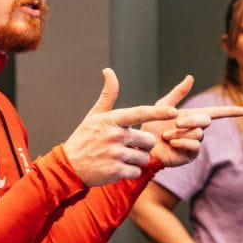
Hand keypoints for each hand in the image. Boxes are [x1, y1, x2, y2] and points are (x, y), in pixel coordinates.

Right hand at [63, 68, 176, 186]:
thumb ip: (108, 95)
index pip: (139, 113)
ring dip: (137, 159)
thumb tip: (109, 70)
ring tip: (121, 158)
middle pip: (148, 140)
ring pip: (144, 157)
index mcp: (112, 120)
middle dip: (143, 144)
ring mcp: (115, 154)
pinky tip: (118, 168)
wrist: (69, 166)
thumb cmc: (84, 138)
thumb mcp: (94, 115)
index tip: (173, 111)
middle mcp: (114, 135)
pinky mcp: (115, 171)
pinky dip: (131, 172)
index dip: (158, 112)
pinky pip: (137, 171)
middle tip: (129, 146)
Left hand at [142, 75, 242, 167]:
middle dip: (191, 120)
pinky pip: (193, 146)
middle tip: (176, 123)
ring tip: (166, 136)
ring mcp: (194, 143)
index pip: (215, 113)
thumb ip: (178, 93)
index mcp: (192, 116)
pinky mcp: (190, 155)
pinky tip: (172, 143)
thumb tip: (190, 77)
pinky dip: (182, 142)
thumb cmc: (151, 126)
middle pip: (205, 121)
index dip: (230, 111)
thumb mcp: (163, 105)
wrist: (143, 146)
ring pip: (197, 133)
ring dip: (180, 133)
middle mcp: (196, 129)